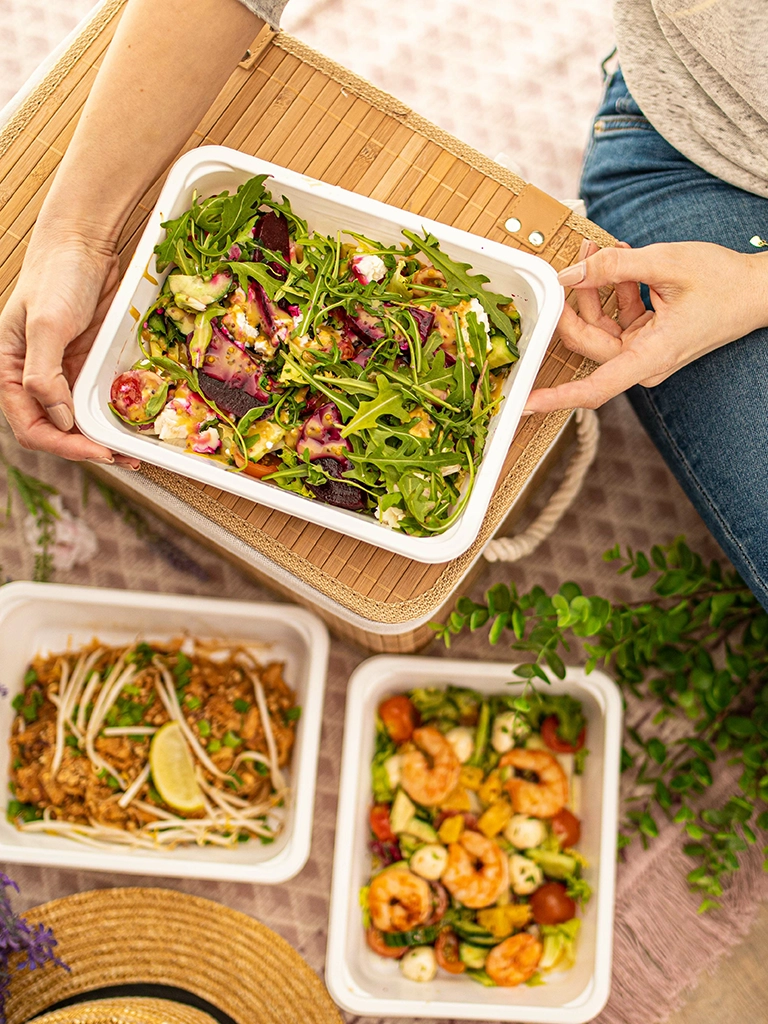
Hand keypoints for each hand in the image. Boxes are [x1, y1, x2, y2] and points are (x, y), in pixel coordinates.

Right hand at [0, 228, 138, 465]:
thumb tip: (60, 418)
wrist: (84, 243)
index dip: (62, 444)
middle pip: (57, 430)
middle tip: (122, 458)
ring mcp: (65, 373)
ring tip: (132, 452)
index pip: (31, 425)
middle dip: (86, 448)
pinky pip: (100, 398)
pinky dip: (114, 415)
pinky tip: (134, 423)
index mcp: (11, 372)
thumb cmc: (57, 276)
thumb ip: (46, 374)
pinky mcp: (89, 364)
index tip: (95, 450)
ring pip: (80, 419)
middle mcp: (36, 379)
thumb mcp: (46, 324)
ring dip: (104, 438)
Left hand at [525, 240, 767, 412]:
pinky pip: (615, 317)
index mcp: (649, 357)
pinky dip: (612, 290)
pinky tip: (618, 260)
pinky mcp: (644, 338)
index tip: (524, 401)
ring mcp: (642, 351)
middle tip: (573, 259)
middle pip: (587, 340)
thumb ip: (613, 268)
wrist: (758, 290)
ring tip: (595, 248)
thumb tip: (570, 274)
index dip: (555, 397)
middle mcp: (642, 362)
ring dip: (592, 286)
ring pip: (597, 324)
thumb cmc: (723, 282)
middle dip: (574, 300)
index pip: (593, 388)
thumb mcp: (666, 263)